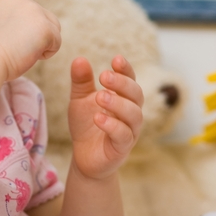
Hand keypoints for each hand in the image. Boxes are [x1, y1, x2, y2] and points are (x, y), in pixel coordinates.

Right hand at [0, 0, 61, 80]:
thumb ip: (9, 22)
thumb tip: (25, 30)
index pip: (29, 13)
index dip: (23, 32)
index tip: (8, 43)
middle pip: (44, 17)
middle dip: (35, 36)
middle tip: (15, 49)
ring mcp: (33, 10)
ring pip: (53, 29)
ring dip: (41, 43)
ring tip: (21, 52)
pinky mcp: (44, 26)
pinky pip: (56, 43)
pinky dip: (45, 54)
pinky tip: (26, 56)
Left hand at [68, 56, 142, 179]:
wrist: (84, 157)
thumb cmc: (86, 125)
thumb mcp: (80, 100)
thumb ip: (81, 81)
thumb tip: (79, 58)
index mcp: (122, 98)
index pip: (130, 80)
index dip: (126, 70)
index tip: (116, 59)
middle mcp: (130, 113)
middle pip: (136, 95)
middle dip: (122, 83)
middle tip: (104, 76)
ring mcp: (129, 131)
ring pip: (134, 115)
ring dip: (118, 103)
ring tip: (100, 96)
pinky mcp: (121, 148)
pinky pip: (124, 135)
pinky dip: (112, 125)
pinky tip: (98, 118)